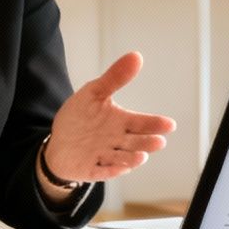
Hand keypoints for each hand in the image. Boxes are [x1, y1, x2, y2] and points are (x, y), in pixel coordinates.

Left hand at [40, 51, 175, 185]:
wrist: (59, 142)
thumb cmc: (81, 117)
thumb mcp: (94, 92)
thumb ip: (115, 78)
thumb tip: (136, 56)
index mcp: (121, 122)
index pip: (142, 123)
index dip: (155, 124)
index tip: (169, 124)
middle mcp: (117, 141)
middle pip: (137, 143)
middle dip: (148, 143)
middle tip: (159, 141)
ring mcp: (105, 156)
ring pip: (123, 159)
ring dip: (132, 159)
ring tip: (141, 156)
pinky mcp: (91, 169)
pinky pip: (102, 171)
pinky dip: (110, 171)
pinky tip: (119, 168)